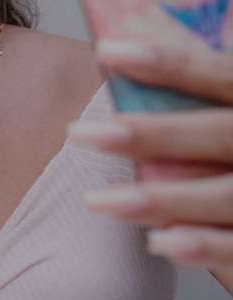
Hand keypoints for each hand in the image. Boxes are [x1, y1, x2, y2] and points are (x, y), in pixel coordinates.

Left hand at [73, 39, 232, 276]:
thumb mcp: (229, 118)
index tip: (109, 52)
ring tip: (98, 202)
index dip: (174, 64)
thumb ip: (202, 107)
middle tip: (80, 134)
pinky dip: (206, 247)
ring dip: (163, 199)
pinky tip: (160, 243)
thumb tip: (126, 69)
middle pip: (222, 135)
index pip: (226, 77)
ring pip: (228, 195)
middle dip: (152, 134)